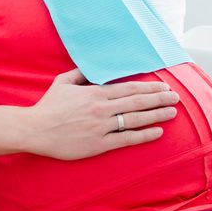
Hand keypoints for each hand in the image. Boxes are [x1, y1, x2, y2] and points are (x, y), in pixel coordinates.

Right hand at [26, 68, 178, 159]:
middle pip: (137, 102)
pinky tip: (157, 132)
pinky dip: (143, 135)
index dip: (149, 87)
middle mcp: (102, 108)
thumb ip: (80, 73)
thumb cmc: (48, 106)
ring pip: (135, 119)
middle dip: (159, 99)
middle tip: (175, 97)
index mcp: (95, 93)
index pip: (129, 88)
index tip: (163, 86)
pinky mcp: (99, 144)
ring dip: (156, 115)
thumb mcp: (63, 82)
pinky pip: (126, 139)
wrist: (36, 129)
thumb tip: (94, 67)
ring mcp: (102, 127)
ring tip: (172, 112)